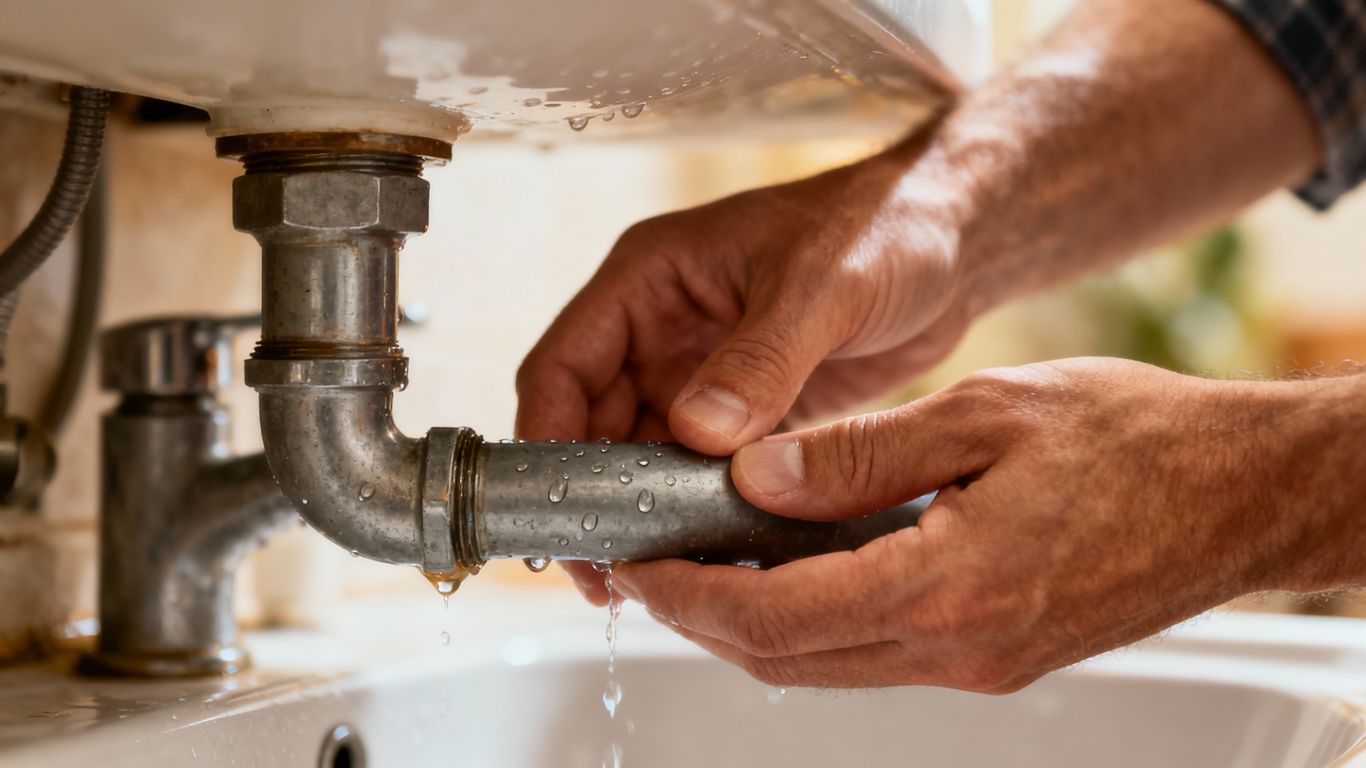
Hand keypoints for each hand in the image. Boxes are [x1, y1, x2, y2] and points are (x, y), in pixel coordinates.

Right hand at [516, 128, 971, 601]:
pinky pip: (704, 468)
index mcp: (651, 279)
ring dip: (646, 509)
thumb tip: (698, 435)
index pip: (564, 365)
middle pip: (594, 424)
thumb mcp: (821, 285)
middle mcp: (663, 329)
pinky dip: (700, 507)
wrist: (959, 238)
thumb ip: (759, 359)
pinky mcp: (751, 408)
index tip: (559, 510)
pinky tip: (708, 551)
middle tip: (607, 571)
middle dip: (594, 495)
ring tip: (654, 573)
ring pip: (646, 455)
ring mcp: (704, 371)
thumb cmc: (885, 224)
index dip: (547, 440)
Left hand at [613, 358, 1365, 689]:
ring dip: (756, 621)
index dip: (688, 597)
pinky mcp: (999, 659)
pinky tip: (801, 563)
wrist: (1243, 491)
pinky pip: (878, 653)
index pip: (772, 617)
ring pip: (827, 665)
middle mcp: (960, 649)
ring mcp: (982, 665)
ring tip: (712, 557)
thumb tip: (755, 475)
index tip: (641, 563)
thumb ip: (858, 454)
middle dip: (704, 617)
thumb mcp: (984, 413)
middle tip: (657, 561)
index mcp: (949, 587)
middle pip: (788, 659)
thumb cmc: (1136, 438)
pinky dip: (818, 618)